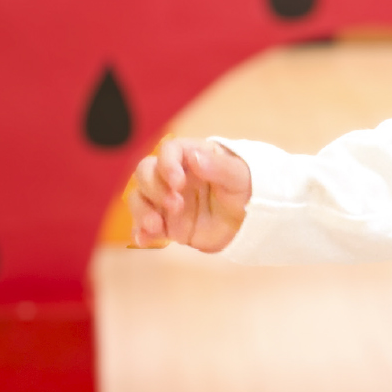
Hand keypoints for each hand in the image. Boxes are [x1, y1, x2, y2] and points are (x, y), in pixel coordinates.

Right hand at [127, 137, 250, 252]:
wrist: (251, 222)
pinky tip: (144, 240)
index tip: (178, 182)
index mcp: (191, 157)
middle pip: (146, 172)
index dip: (167, 164)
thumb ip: (219, 167)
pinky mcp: (167, 224)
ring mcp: (167, 200)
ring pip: (140, 199)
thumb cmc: (247, 191)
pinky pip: (145, 227)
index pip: (169, 151)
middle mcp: (173, 176)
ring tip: (156, 226)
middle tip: (176, 206)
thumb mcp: (240, 177)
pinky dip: (141, 233)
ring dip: (142, 211)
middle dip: (155, 189)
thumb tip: (194, 158)